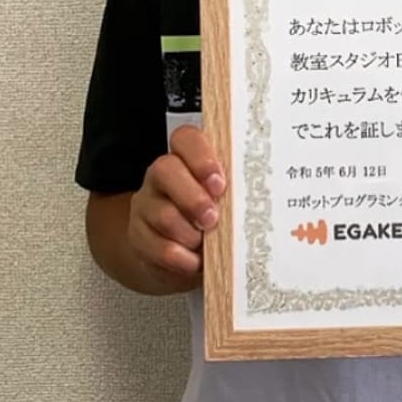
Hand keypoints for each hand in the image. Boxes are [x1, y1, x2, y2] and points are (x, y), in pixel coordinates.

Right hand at [127, 125, 225, 282]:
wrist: (182, 258)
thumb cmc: (215, 222)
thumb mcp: (227, 202)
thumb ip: (235, 192)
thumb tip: (262, 194)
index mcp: (187, 159)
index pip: (185, 138)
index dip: (201, 157)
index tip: (220, 183)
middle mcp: (162, 176)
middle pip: (165, 170)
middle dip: (193, 197)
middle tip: (213, 219)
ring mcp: (146, 206)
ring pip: (163, 213)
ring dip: (190, 233)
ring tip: (206, 244)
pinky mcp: (138, 237)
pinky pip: (157, 246)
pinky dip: (181, 258)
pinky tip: (194, 262)